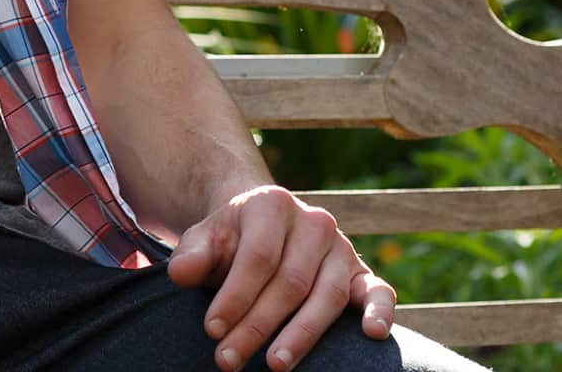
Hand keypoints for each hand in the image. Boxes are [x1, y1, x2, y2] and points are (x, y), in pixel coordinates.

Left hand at [166, 184, 393, 371]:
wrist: (261, 228)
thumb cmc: (231, 241)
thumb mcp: (205, 239)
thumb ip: (192, 254)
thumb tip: (181, 274)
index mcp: (272, 204)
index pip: (257, 258)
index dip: (234, 296)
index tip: (212, 330)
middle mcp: (314, 222)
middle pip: (289, 282)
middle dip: (257, 325)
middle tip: (229, 359)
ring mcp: (341, 248)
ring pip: (326, 296)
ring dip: (301, 335)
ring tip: (275, 365)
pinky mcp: (361, 273)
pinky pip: (379, 291)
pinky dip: (380, 312)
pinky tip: (373, 335)